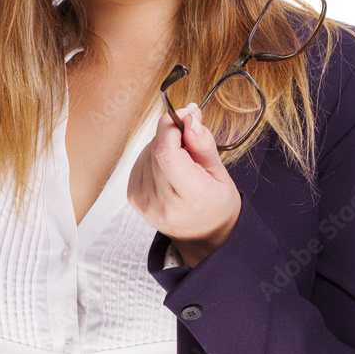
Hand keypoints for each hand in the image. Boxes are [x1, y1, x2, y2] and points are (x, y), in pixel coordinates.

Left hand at [127, 103, 241, 266]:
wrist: (204, 236)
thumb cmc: (216, 204)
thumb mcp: (220, 173)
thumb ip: (203, 144)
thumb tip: (190, 117)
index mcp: (191, 198)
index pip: (166, 153)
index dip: (171, 127)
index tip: (185, 117)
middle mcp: (162, 203)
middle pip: (155, 149)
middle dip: (170, 133)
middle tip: (188, 138)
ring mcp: (144, 203)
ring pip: (146, 152)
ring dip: (162, 145)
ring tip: (181, 160)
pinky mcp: (134, 198)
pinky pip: (139, 162)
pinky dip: (153, 156)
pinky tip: (168, 168)